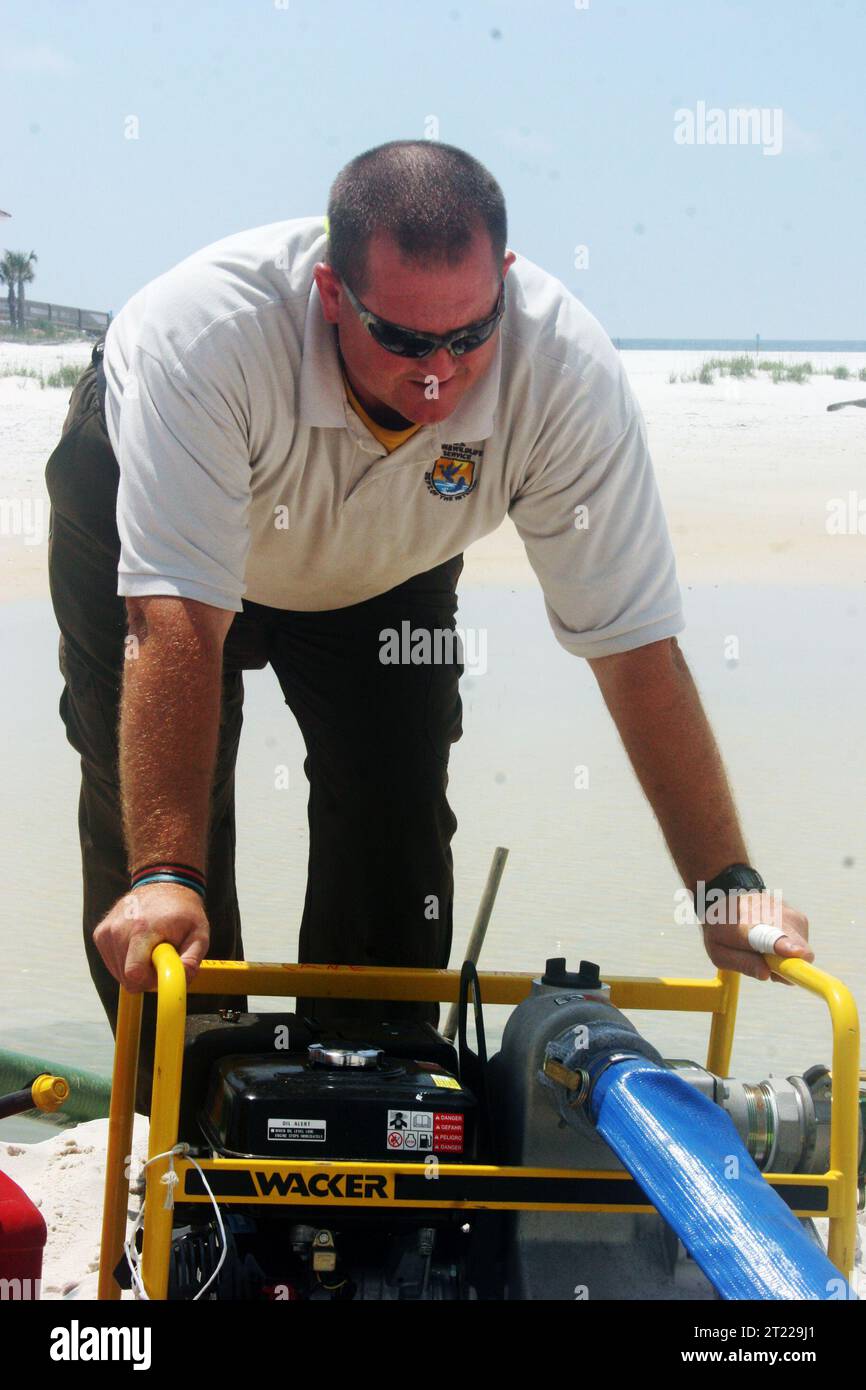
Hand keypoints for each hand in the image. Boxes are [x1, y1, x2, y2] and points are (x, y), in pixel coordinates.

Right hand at [93, 882, 209, 991]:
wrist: (162, 883)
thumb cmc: (183, 911)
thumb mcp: (199, 933)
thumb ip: (192, 960)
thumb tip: (182, 980)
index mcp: (143, 929)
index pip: (134, 974)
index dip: (151, 982)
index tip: (164, 971)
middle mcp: (118, 929)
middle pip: (127, 978)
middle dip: (147, 977)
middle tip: (162, 958)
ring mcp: (106, 932)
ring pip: (119, 974)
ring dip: (137, 969)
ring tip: (151, 948)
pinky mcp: (100, 935)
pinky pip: (112, 964)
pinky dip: (127, 961)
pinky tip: (139, 945)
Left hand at [701, 891, 812, 983]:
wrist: (727, 897)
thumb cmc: (722, 929)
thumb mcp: (719, 951)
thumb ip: (742, 963)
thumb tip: (766, 974)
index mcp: (746, 926)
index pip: (768, 936)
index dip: (782, 946)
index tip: (795, 953)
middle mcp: (772, 916)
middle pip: (795, 946)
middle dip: (788, 965)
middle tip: (765, 963)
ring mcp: (788, 914)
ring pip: (801, 950)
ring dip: (786, 957)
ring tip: (764, 949)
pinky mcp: (799, 917)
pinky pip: (802, 943)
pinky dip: (790, 948)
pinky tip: (773, 941)